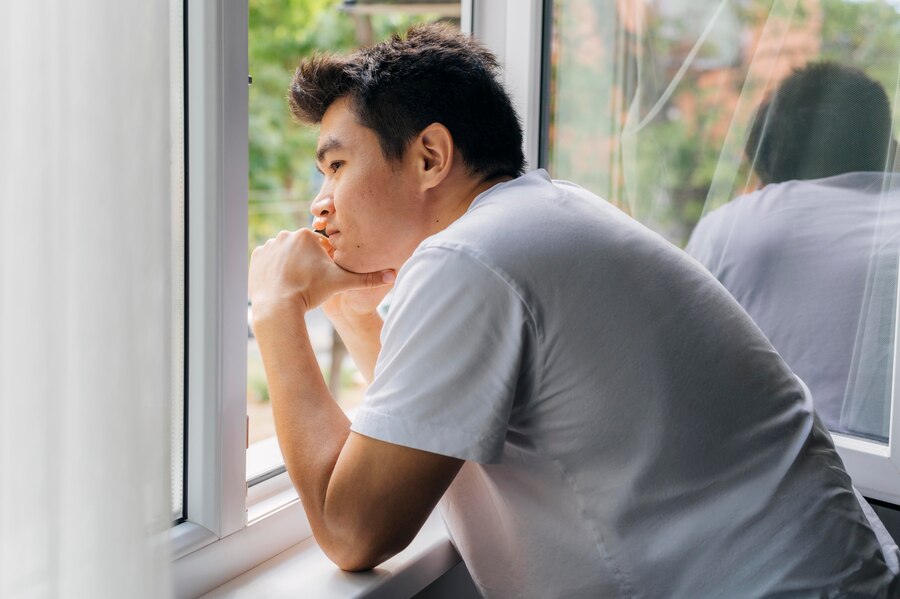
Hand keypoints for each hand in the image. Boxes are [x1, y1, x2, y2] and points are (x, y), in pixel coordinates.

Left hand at [249, 229, 394, 320]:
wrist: (279, 308)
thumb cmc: (311, 293)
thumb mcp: (341, 284)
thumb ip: (367, 278)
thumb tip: (394, 274)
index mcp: (306, 235)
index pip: (320, 247)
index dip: (323, 264)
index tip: (320, 278)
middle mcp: (285, 235)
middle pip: (302, 250)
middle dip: (306, 264)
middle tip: (308, 283)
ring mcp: (269, 245)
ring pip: (286, 255)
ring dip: (290, 266)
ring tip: (295, 284)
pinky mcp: (256, 257)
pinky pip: (269, 261)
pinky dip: (275, 271)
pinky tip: (281, 284)